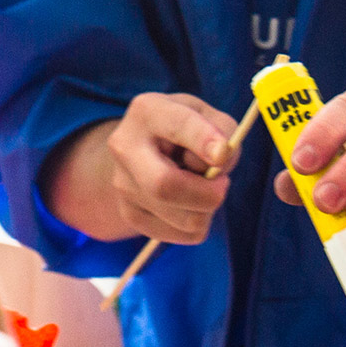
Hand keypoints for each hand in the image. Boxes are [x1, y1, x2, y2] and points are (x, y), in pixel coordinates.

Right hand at [105, 92, 238, 243]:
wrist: (143, 149)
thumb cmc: (185, 130)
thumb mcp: (207, 116)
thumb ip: (223, 132)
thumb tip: (217, 164)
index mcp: (147, 111)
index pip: (177, 126)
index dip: (203, 140)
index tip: (222, 154)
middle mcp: (125, 146)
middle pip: (163, 185)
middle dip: (205, 194)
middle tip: (222, 185)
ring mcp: (122, 184)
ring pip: (181, 218)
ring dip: (208, 209)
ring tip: (203, 189)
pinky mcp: (130, 214)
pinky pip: (182, 235)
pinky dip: (199, 224)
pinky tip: (190, 204)